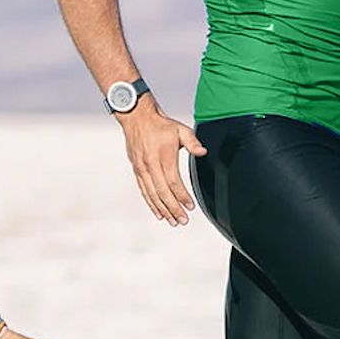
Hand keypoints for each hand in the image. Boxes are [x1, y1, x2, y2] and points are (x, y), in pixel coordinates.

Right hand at [115, 102, 206, 225]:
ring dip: (162, 209)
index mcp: (162, 156)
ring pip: (151, 194)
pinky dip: (150, 203)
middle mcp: (149, 165)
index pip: (173, 182)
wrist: (136, 118)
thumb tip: (202, 152)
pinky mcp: (137, 170)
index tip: (190, 206)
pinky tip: (158, 212)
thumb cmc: (160, 125)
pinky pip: (143, 190)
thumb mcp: (180, 129)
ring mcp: (141, 168)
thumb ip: (192, 142)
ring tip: (172, 221)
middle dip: (173, 208)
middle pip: (162, 192)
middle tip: (182, 220)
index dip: (182, 196)